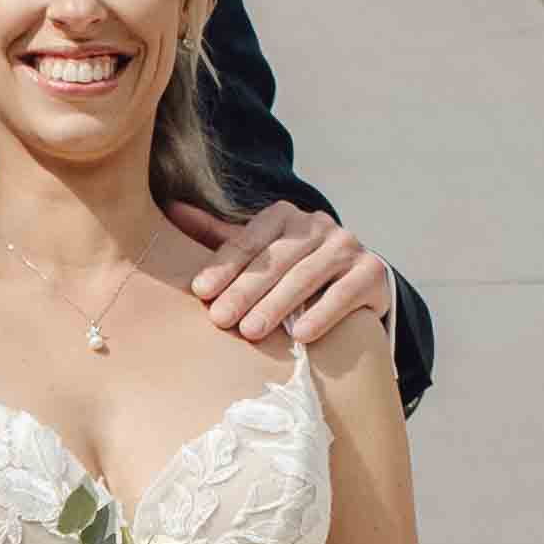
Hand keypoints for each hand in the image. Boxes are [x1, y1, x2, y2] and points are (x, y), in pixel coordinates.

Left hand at [163, 197, 394, 355]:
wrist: (355, 288)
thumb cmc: (292, 272)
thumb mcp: (257, 252)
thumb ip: (219, 236)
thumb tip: (171, 209)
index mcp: (284, 216)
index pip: (249, 240)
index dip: (224, 266)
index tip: (200, 292)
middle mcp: (318, 225)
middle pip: (275, 259)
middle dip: (245, 290)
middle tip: (220, 319)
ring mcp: (347, 246)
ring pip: (306, 276)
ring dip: (277, 305)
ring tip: (252, 332)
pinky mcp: (372, 272)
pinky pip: (344, 294)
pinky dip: (322, 314)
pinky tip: (301, 335)